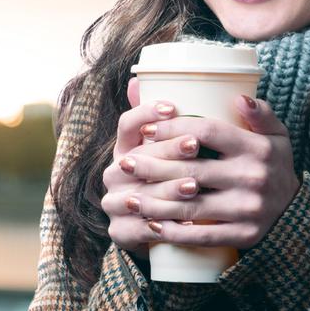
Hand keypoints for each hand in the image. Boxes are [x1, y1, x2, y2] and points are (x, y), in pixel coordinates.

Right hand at [100, 78, 196, 258]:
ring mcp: (114, 203)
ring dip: (166, 190)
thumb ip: (175, 119)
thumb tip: (164, 78)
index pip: (127, 125)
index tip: (172, 106)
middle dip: (167, 151)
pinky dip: (161, 226)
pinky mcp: (119, 232)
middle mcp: (114, 173)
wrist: (157, 229)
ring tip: (194, 185)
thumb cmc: (170, 180)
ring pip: (138, 195)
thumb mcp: (174, 149)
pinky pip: (138, 229)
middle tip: (196, 144)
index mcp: (125, 149)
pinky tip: (184, 222)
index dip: (146, 113)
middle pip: (136, 158)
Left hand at [108, 91, 299, 249]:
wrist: (297, 213)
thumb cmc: (275, 166)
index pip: (206, 131)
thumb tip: (238, 96)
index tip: (146, 130)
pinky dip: (175, 232)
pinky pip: (203, 234)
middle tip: (124, 164)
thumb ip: (261, 113)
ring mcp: (248, 208)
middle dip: (152, 166)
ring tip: (129, 198)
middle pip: (191, 169)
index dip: (173, 129)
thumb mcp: (278, 136)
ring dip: (155, 203)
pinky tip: (152, 225)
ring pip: (191, 205)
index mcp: (256, 147)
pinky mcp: (244, 235)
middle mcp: (252, 177)